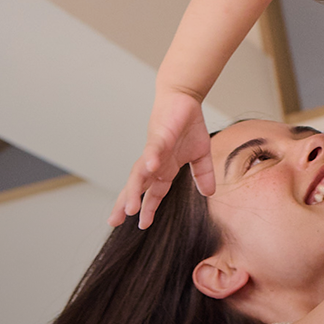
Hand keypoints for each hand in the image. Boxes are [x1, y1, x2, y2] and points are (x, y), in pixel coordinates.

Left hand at [109, 90, 216, 228]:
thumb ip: (203, 175)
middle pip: (137, 187)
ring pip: (140, 173)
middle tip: (114, 222)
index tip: (142, 225)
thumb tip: (210, 193)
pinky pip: (153, 150)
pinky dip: (151, 159)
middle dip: (125, 204)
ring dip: (134, 191)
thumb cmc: (188, 124)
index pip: (153, 193)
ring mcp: (155, 150)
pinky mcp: (159, 136)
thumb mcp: (201, 155)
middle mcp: (155, 163)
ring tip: (130, 209)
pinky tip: (150, 169)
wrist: (184, 99)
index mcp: (165, 169)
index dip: (148, 208)